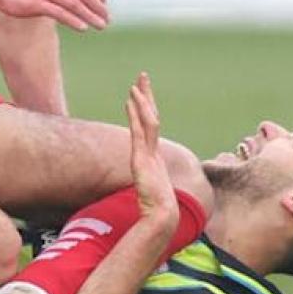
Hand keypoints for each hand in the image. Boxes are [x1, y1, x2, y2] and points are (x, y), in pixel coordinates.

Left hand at [125, 73, 177, 224]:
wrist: (163, 217)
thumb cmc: (156, 210)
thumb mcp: (147, 194)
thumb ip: (144, 187)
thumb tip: (139, 189)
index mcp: (155, 157)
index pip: (150, 127)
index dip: (147, 109)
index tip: (141, 94)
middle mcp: (154, 151)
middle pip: (152, 116)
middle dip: (147, 96)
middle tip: (143, 76)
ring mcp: (150, 154)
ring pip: (148, 120)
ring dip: (142, 100)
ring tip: (135, 83)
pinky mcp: (143, 159)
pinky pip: (139, 131)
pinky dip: (135, 114)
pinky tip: (130, 101)